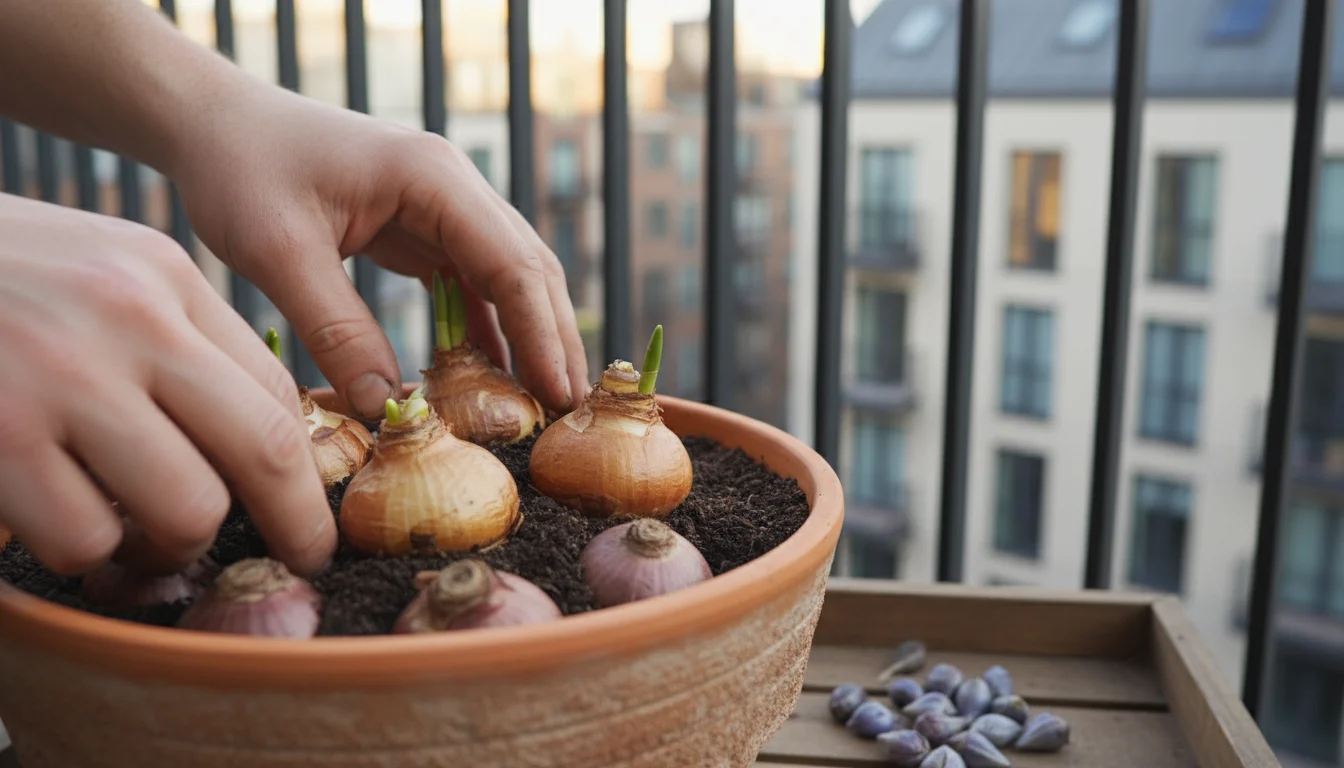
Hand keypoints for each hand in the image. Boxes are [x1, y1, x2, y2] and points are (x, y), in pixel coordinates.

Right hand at [0, 194, 335, 575]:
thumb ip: (179, 340)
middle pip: (266, 450)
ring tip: (137, 538)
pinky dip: (80, 550)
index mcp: (165, 278)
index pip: (280, 390)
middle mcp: (130, 318)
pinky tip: (57, 524)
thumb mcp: (103, 270)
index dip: (308, 466)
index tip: (311, 511)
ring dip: (170, 545)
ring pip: (187, 509)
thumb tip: (259, 439)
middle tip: (298, 559)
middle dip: (295, 524)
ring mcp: (62, 376)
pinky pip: (83, 536)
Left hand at [171, 86, 589, 420]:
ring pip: (507, 275)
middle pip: (527, 267)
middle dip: (552, 338)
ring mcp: (442, 205)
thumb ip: (335, 328)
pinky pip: (470, 282)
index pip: (510, 262)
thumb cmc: (241, 171)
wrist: (214, 125)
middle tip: (568, 407)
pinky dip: (487, 325)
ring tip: (542, 399)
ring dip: (528, 334)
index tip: (557, 392)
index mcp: (432, 177)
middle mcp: (452, 186)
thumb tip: (386, 405)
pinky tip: (490, 373)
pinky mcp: (422, 227)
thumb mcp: (277, 252)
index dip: (540, 332)